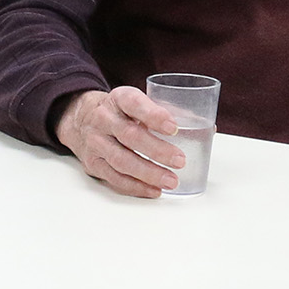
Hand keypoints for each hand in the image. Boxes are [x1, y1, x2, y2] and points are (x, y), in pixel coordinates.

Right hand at [55, 87, 185, 197]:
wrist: (80, 118)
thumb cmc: (119, 111)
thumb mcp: (137, 101)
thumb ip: (167, 112)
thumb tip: (208, 127)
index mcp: (119, 99)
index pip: (134, 104)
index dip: (154, 115)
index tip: (174, 127)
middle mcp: (103, 119)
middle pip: (129, 136)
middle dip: (157, 150)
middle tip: (180, 161)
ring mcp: (96, 142)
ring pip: (121, 160)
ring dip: (148, 173)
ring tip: (171, 181)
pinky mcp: (93, 163)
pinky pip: (114, 178)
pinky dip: (136, 186)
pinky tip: (154, 190)